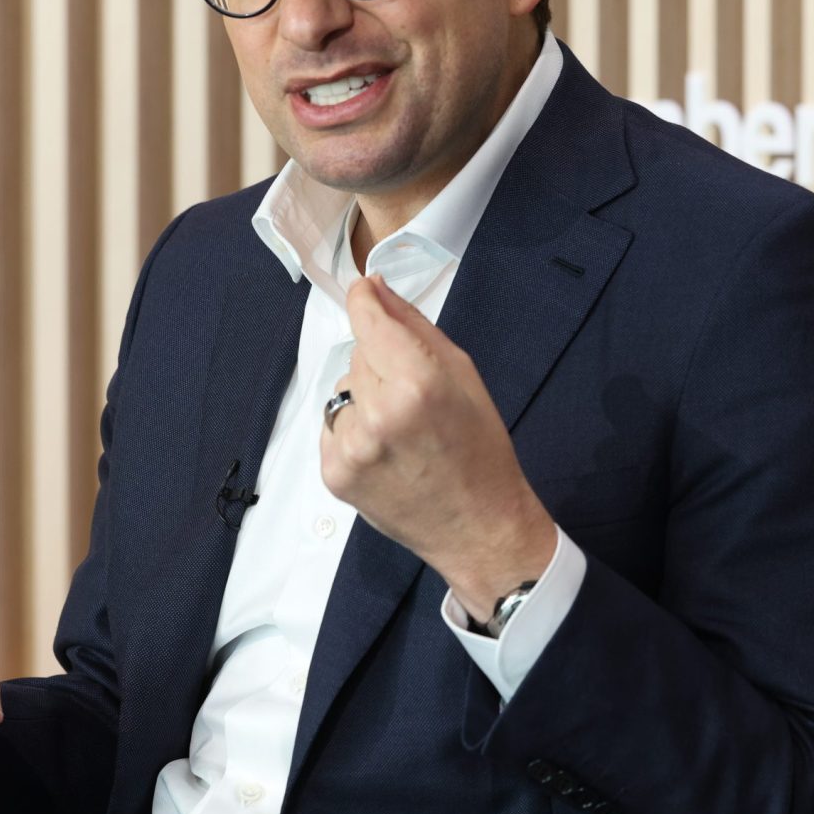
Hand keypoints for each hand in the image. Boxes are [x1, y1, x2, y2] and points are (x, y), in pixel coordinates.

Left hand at [322, 273, 557, 619]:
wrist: (477, 526)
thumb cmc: (480, 447)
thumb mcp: (463, 374)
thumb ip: (413, 327)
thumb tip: (375, 288)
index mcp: (417, 384)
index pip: (368, 322)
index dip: (363, 301)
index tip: (363, 291)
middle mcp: (378, 414)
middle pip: (358, 355)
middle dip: (381, 362)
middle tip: (414, 393)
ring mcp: (351, 447)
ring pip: (343, 389)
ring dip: (365, 397)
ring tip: (400, 428)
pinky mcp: (334, 473)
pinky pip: (333, 425)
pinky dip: (353, 429)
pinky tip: (385, 450)